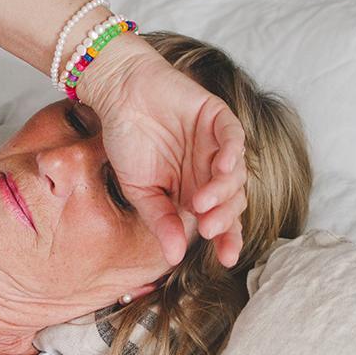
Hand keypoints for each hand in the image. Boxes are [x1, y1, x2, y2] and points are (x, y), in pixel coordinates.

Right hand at [78, 36, 247, 267]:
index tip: (225, 259)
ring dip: (224, 191)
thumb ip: (161, 220)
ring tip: (202, 202)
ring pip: (237, 173)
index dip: (227, 239)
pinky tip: (220, 167)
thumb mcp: (140, 190)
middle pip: (233, 200)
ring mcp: (216, 144)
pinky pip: (233, 138)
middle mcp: (210, 170)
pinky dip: (231, 154)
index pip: (219, 219)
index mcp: (193, 190)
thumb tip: (174, 256)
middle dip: (224, 218)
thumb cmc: (127, 140)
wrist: (119, 95)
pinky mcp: (218, 118)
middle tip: (209, 229)